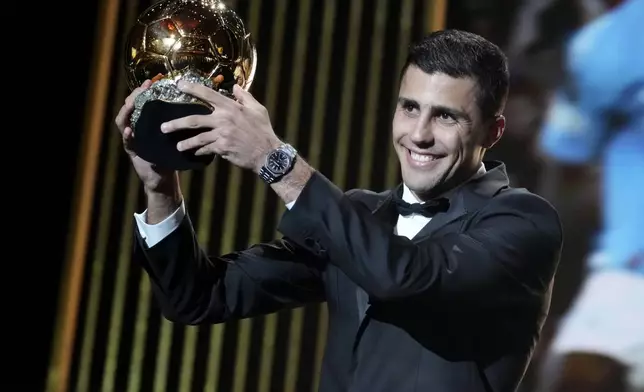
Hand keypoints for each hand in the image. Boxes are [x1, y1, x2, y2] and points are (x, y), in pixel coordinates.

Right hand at [114, 80, 177, 193]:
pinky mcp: (132, 151)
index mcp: (146, 123)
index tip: (151, 82)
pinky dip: (128, 135)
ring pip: (123, 122)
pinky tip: (130, 130)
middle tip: (142, 88)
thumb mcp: (175, 138)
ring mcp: (132, 139)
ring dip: (126, 112)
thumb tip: (198, 108)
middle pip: (130, 108)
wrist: (163, 178)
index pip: (142, 103)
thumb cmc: (170, 156)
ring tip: (131, 103)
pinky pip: (127, 142)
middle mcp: (136, 128)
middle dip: (134, 96)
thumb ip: (180, 125)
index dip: (144, 92)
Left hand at [160, 82, 281, 172]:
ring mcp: (222, 135)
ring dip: (185, 142)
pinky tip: (194, 153)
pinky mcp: (222, 149)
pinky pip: (206, 149)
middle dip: (176, 124)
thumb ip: (245, 97)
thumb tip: (235, 87)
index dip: (192, 89)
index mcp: (231, 107)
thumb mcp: (258, 109)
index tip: (178, 84)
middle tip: (163, 127)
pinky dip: (199, 151)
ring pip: (197, 138)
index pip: (208, 95)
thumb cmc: (263, 130)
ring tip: (177, 146)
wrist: (268, 154)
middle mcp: (223, 119)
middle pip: (194, 120)